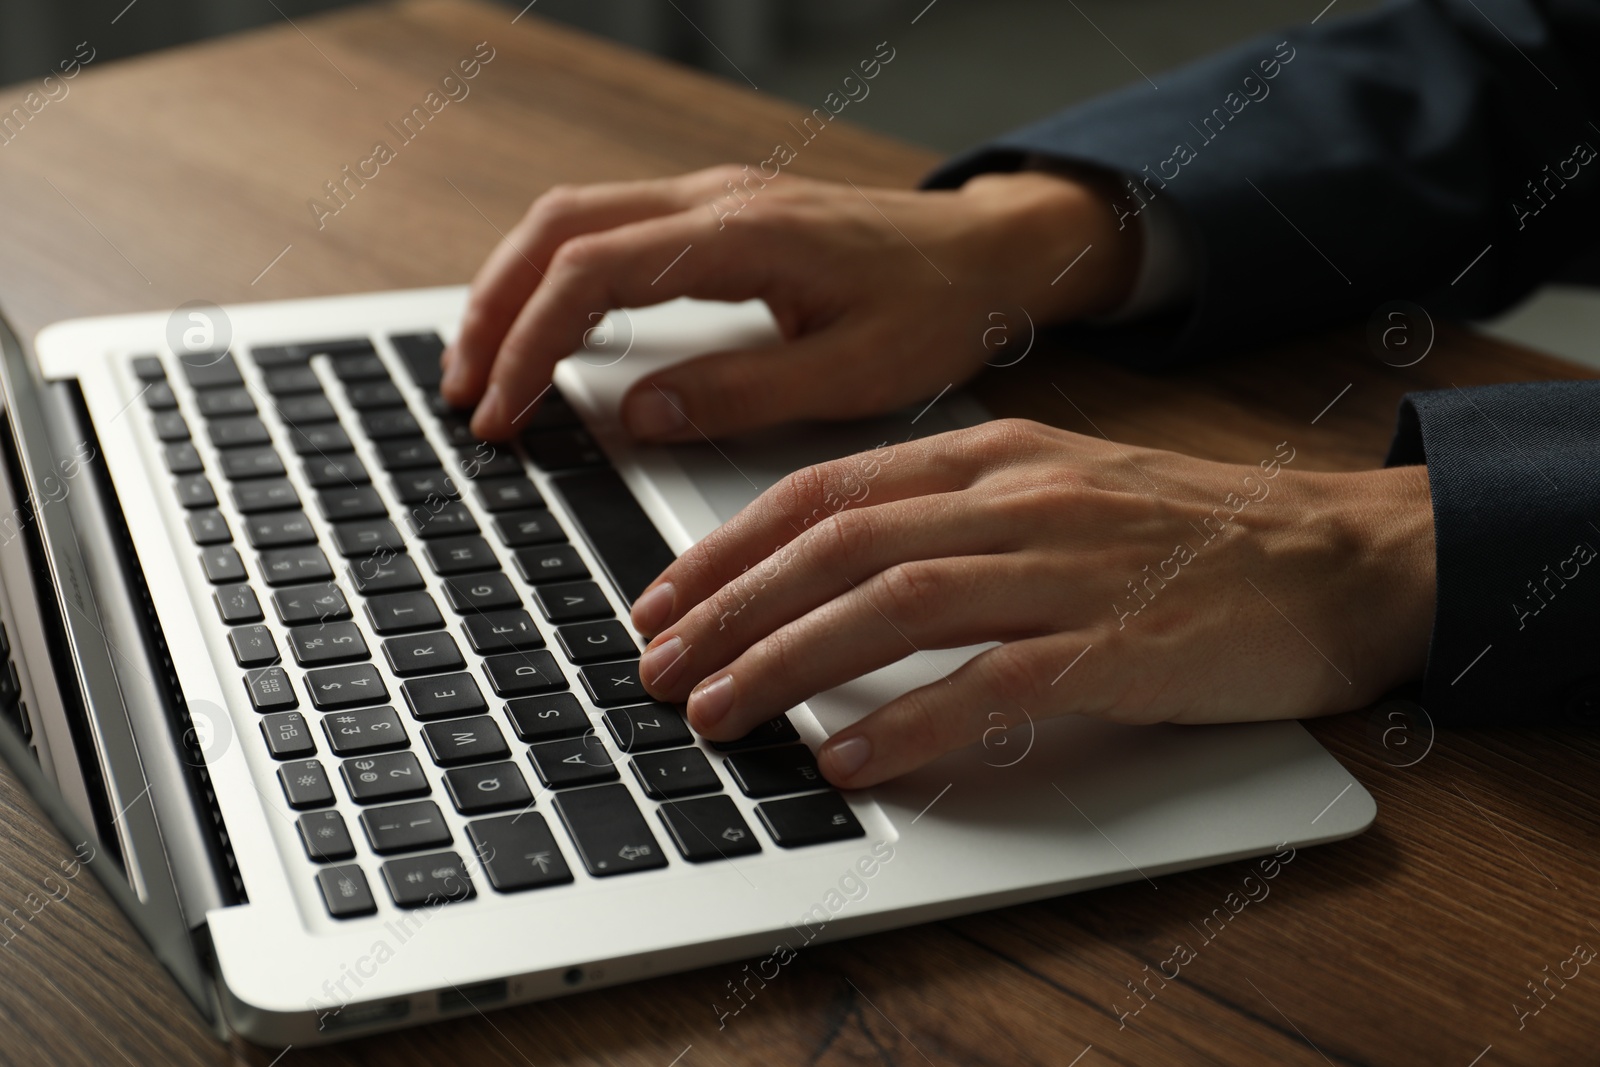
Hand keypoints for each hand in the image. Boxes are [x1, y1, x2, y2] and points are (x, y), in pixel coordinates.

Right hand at [441, 166, 1137, 440]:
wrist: (992, 254)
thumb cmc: (938, 309)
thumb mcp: (851, 374)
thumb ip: (740, 393)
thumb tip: (634, 413)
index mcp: (742, 235)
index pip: (591, 273)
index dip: (530, 344)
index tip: (502, 411)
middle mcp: (713, 201)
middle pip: (557, 229)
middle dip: (494, 309)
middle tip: (463, 393)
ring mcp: (711, 201)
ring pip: (573, 220)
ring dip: (515, 286)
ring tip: (484, 367)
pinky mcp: (718, 218)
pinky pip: (609, 229)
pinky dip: (558, 276)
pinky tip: (549, 330)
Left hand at [627, 419, 1436, 787]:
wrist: (1338, 553)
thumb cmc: (1186, 534)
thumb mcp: (1054, 491)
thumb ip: (950, 516)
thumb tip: (834, 569)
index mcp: (994, 455)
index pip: (827, 489)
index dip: (729, 546)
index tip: (662, 596)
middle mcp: (1020, 498)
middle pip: (841, 545)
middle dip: (731, 609)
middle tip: (658, 667)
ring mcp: (1072, 568)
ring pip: (898, 603)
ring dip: (791, 661)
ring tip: (720, 711)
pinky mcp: (1125, 645)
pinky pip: (997, 683)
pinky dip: (913, 721)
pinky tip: (851, 757)